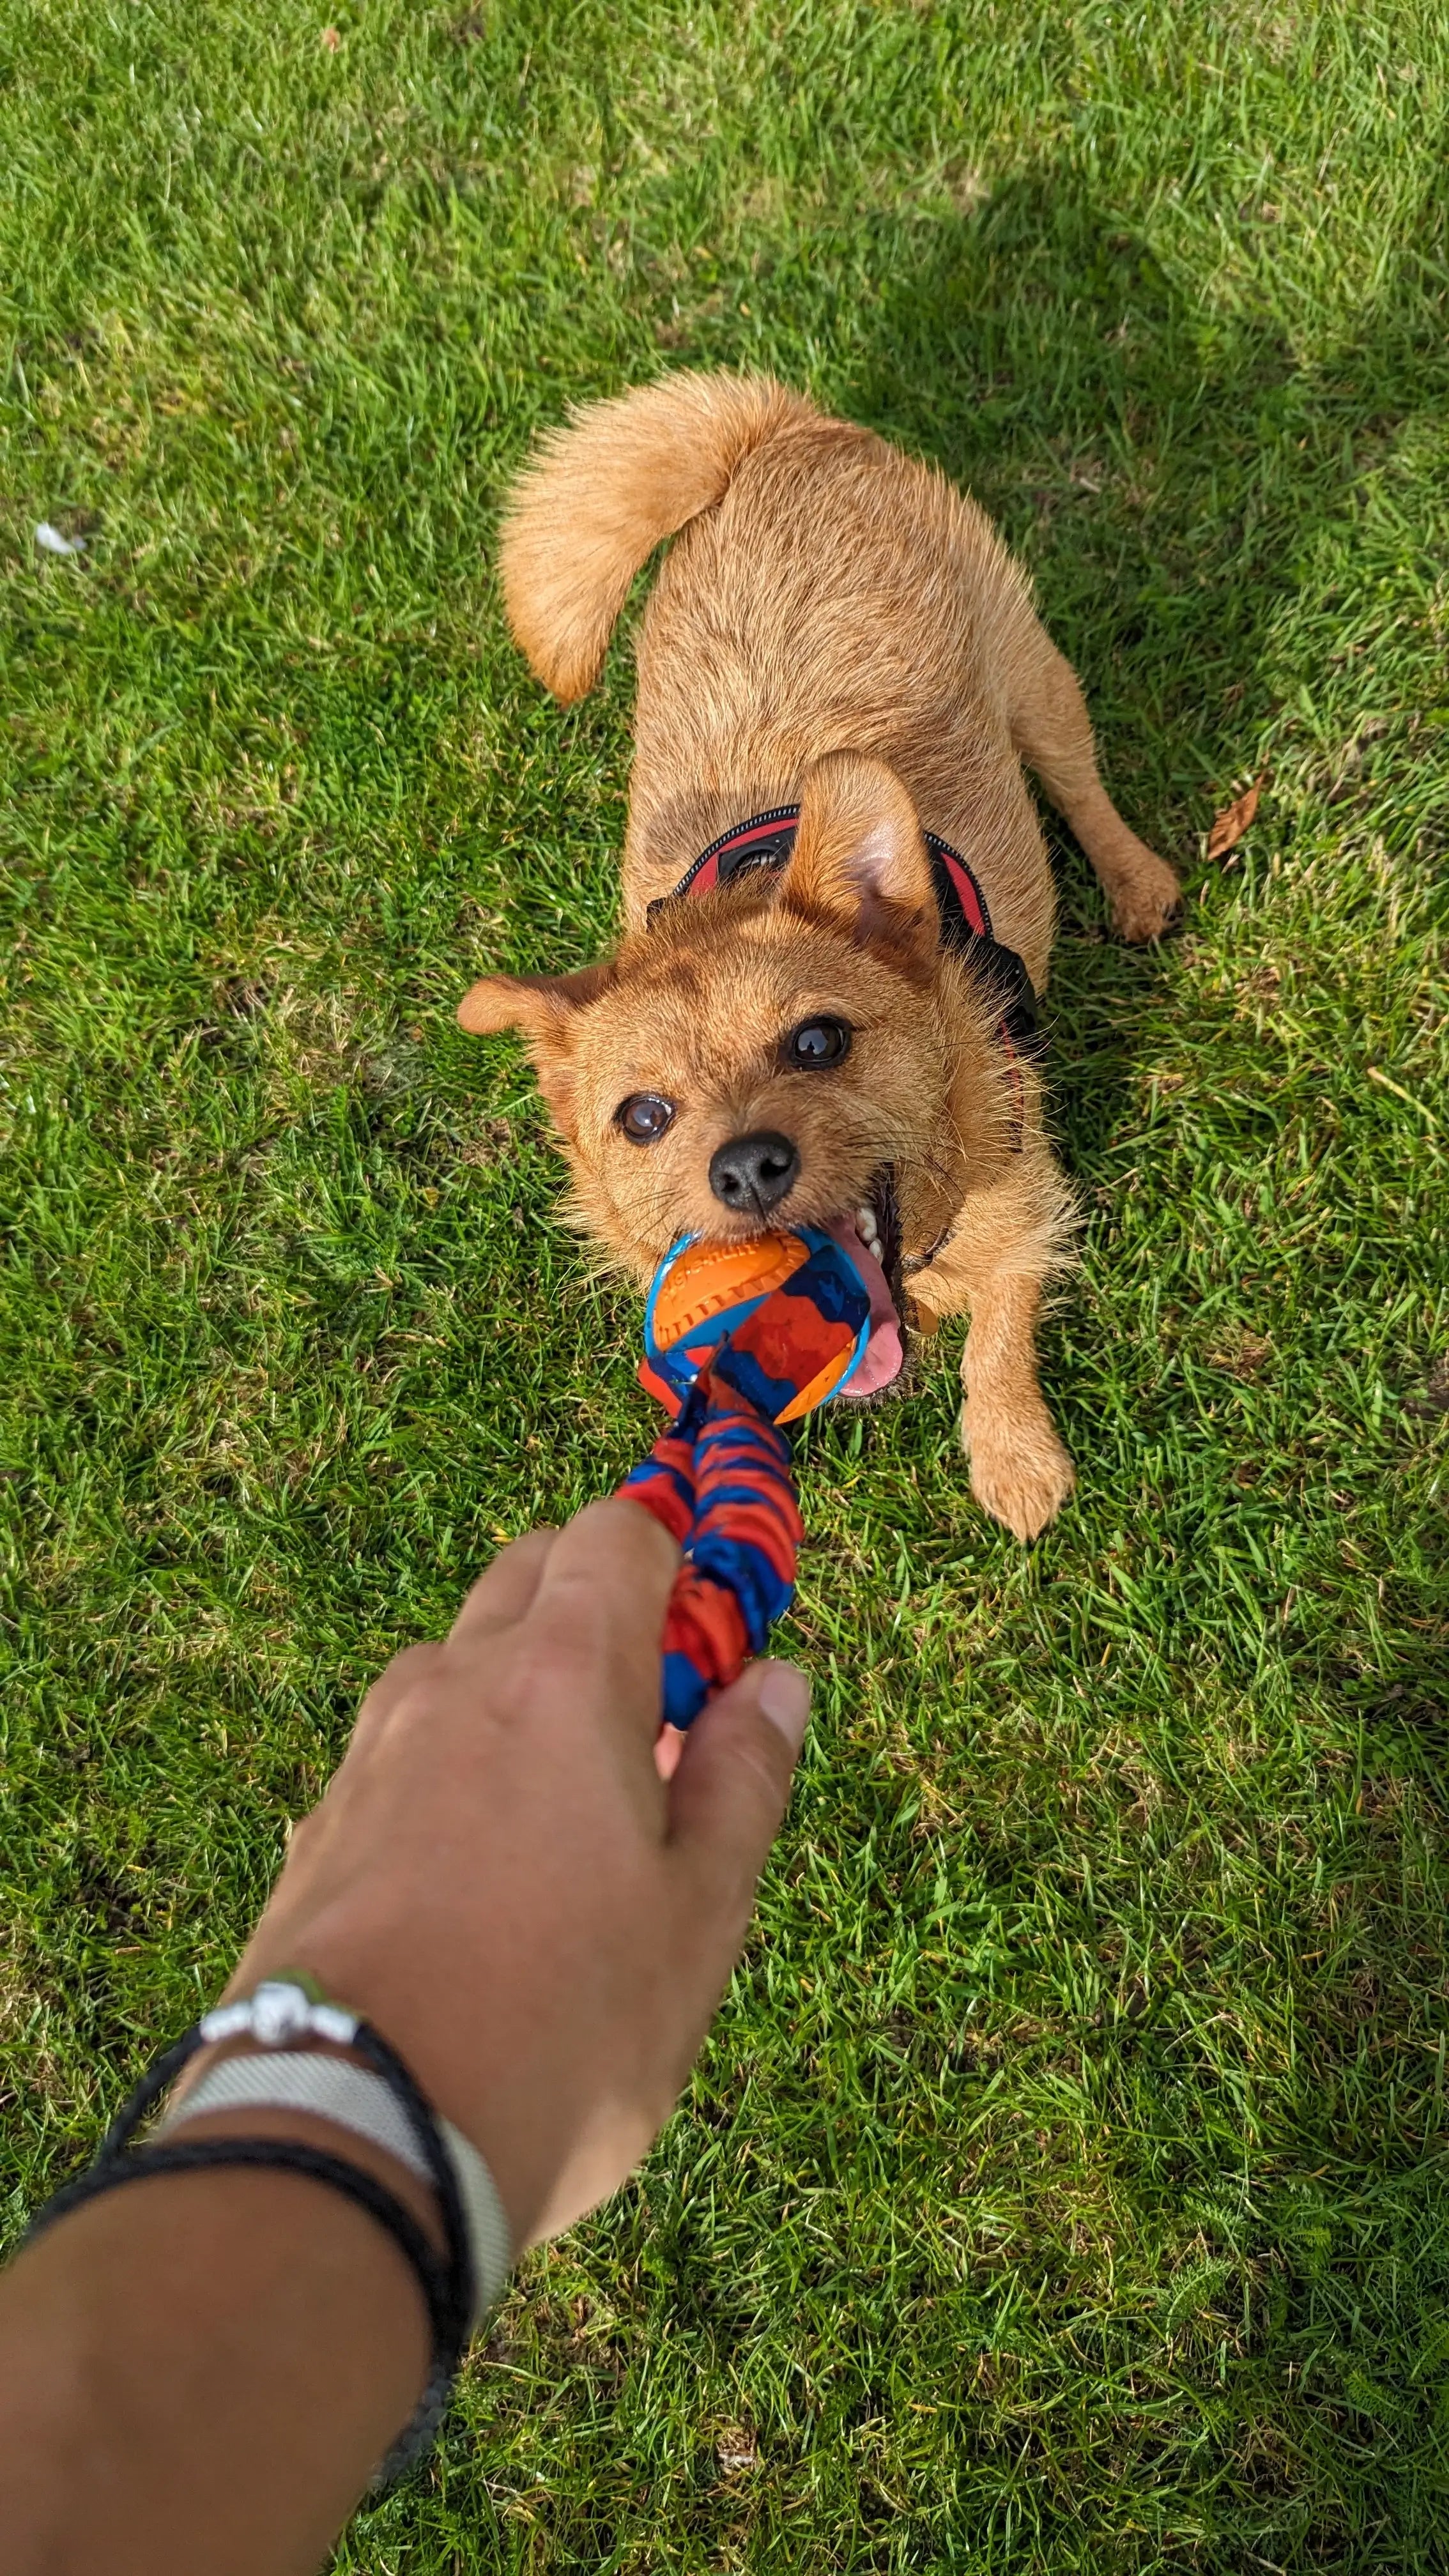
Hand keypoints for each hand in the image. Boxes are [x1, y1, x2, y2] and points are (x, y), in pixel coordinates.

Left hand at [226, 1498, 809, 2247]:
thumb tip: (773, 1679)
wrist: (353, 2140)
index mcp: (561, 1676)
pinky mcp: (319, 1829)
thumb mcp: (700, 1913)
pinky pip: (402, 1754)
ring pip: (456, 1666)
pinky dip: (456, 1770)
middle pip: (527, 1575)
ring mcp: (371, 1753)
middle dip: (597, 1609)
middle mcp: (452, 1683)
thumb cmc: (563, 2028)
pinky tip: (484, 1879)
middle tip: (658, 1725)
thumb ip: (742, 1779)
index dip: (678, 1558)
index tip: (718, 1638)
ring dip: (520, 1693)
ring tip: (574, 1818)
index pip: (616, 1533)